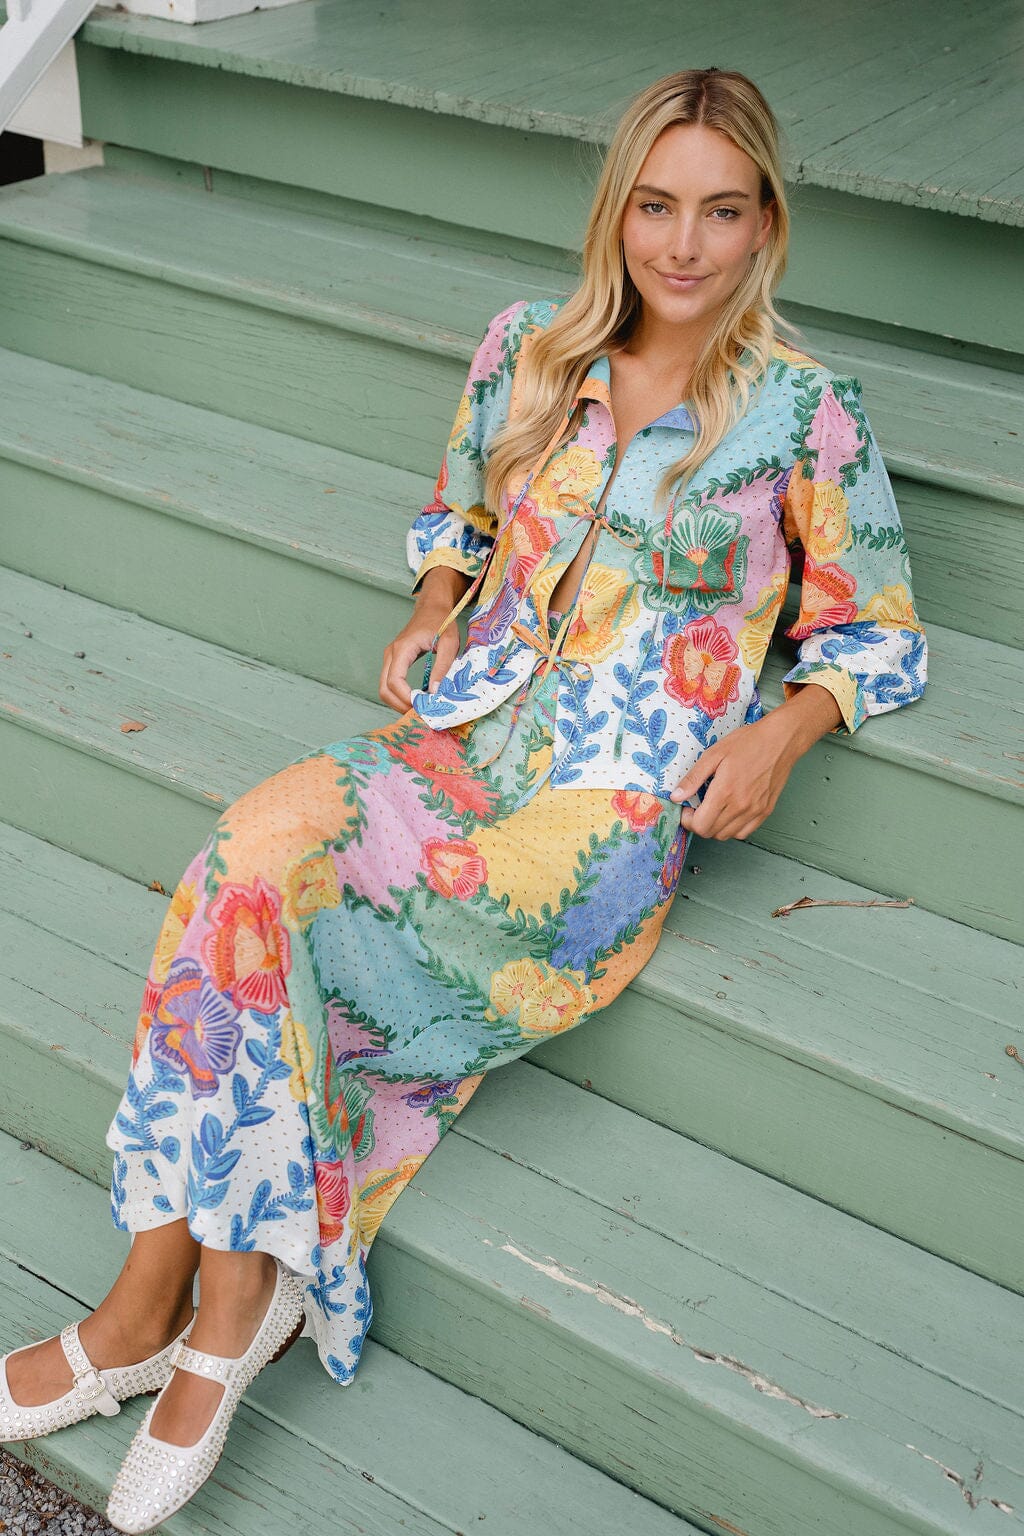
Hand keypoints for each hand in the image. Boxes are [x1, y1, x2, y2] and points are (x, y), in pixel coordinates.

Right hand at [378, 567, 470, 711]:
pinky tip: (416, 699)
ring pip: (384, 688)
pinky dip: (399, 695)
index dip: (404, 698)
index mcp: (403, 649)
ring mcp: (391, 657)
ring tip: (418, 710)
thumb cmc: (442, 622)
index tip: (421, 707)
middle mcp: (391, 654)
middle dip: (399, 705)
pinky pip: (390, 683)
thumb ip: (443, 667)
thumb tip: (434, 692)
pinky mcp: (395, 660)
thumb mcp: (449, 643)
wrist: (433, 607)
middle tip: (419, 715)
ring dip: (398, 702)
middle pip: (384, 688)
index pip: (394, 681)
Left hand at [668, 684, 842, 840]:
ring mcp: (755, 811)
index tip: (688, 808)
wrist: (780, 740)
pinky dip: (732, 828)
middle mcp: (741, 806)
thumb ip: (693, 778)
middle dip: (698, 823)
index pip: (700, 825)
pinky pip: (744, 833)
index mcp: (725, 791)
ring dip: (714, 827)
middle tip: (697, 808)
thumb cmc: (748, 742)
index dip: (688, 820)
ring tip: (713, 809)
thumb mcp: (714, 754)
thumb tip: (676, 797)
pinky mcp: (766, 811)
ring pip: (727, 836)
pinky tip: (729, 812)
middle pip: (711, 833)